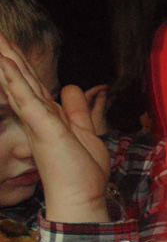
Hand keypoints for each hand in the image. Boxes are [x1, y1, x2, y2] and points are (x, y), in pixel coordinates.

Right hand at [0, 36, 110, 222]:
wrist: (80, 196)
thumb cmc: (81, 171)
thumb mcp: (84, 131)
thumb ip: (77, 110)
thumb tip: (71, 89)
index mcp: (47, 115)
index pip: (32, 84)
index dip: (20, 63)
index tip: (8, 45)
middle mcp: (37, 115)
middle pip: (21, 78)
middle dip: (8, 54)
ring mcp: (37, 120)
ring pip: (19, 82)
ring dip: (6, 59)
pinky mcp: (41, 126)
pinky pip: (25, 98)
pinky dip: (16, 79)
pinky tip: (5, 62)